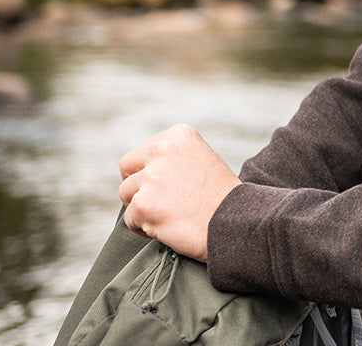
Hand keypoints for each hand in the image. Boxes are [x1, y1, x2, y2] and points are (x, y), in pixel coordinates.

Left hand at [118, 123, 240, 261]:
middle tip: (159, 201)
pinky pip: (129, 219)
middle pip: (128, 168)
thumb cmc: (220, 195)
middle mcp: (163, 149)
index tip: (172, 186)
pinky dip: (144, 227)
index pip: (143, 152)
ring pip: (126, 194)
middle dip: (137, 185)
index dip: (151, 172)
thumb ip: (172, 157)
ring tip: (168, 215)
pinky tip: (167, 227)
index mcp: (179, 134)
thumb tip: (141, 170)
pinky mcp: (144, 204)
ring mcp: (152, 176)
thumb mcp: (200, 159)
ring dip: (141, 207)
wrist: (235, 220)